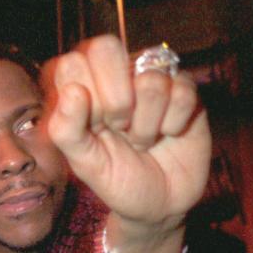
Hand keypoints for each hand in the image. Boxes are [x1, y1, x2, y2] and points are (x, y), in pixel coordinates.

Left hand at [46, 35, 210, 233]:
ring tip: (141, 139)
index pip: (73, 63)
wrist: (159, 204)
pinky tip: (168, 134)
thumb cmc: (116, 179)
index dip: (84, 99)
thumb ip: (66, 130)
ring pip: (149, 79)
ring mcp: (151, 77)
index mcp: (81, 87)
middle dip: (114, 102)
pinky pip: (182, 91)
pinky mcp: (185, 87)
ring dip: (145, 124)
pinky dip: (173, 124)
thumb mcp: (83, 164)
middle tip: (117, 128)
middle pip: (107, 48)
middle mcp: (115, 75)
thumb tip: (73, 92)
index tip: (92, 129)